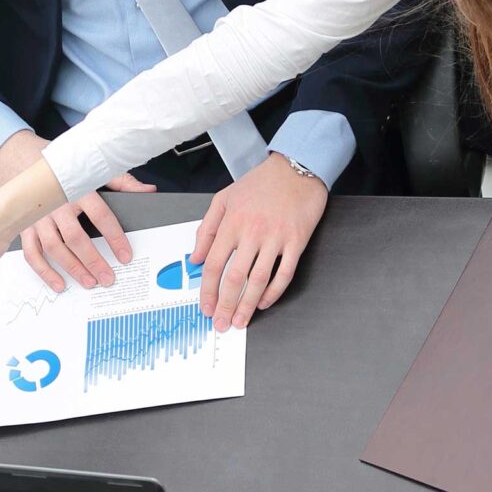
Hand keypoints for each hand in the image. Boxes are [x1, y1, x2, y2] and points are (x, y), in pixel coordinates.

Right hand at [0, 128, 154, 293]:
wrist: (20, 157)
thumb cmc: (60, 166)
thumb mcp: (92, 167)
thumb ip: (121, 181)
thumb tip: (148, 191)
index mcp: (76, 188)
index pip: (100, 215)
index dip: (114, 237)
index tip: (125, 256)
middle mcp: (55, 203)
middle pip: (75, 237)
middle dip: (93, 261)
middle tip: (107, 278)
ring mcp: (37, 216)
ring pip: (54, 248)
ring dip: (71, 268)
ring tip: (89, 282)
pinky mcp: (24, 226)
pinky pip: (32, 253)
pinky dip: (44, 271)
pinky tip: (58, 283)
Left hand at [192, 154, 326, 330]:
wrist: (296, 167)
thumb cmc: (260, 183)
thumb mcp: (224, 198)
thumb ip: (207, 229)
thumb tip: (194, 258)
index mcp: (232, 222)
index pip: (213, 264)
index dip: (207, 290)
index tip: (205, 307)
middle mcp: (252, 232)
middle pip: (234, 277)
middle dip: (225, 305)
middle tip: (220, 323)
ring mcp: (276, 238)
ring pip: (258, 280)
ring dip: (248, 305)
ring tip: (241, 320)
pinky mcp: (296, 241)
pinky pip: (284, 273)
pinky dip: (274, 292)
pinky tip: (265, 303)